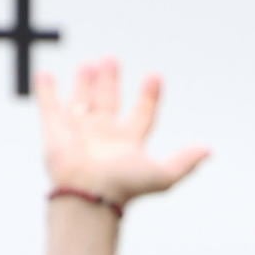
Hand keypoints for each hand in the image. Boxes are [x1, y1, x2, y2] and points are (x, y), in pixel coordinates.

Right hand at [37, 57, 205, 208]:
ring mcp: (78, 132)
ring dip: (85, 83)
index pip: (141, 114)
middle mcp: (103, 136)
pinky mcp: (54, 130)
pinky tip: (45, 75)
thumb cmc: (124, 187)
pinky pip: (48, 106)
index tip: (155, 76)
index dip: (149, 96)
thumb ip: (185, 162)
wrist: (88, 194)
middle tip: (111, 60)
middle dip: (110, 81)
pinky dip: (46, 91)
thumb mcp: (162, 174)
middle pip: (108, 102)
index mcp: (127, 143)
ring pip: (81, 102)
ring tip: (89, 64)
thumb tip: (209, 151)